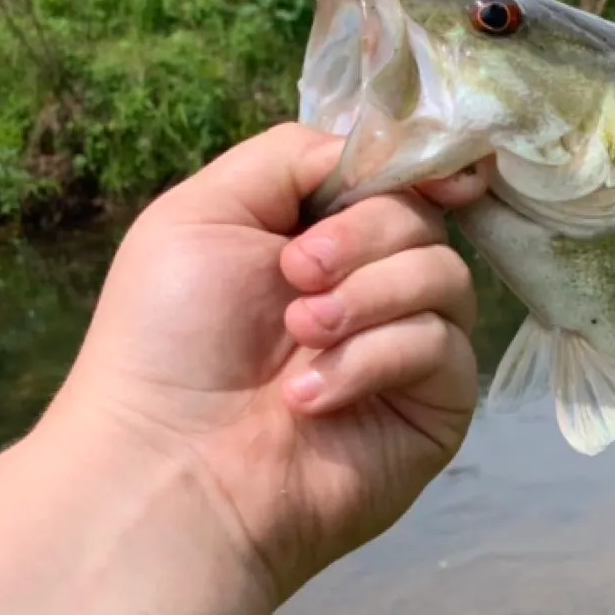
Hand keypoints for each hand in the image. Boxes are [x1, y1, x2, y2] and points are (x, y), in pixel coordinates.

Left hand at [42, 123, 489, 604]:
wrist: (170, 464)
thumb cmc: (169, 339)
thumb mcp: (204, 211)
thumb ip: (294, 156)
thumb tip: (383, 149)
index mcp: (320, 238)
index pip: (397, 181)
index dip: (419, 169)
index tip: (430, 175)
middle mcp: (371, 287)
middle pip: (422, 219)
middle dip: (359, 240)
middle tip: (293, 280)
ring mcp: (410, 349)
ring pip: (445, 277)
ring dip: (366, 299)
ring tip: (301, 339)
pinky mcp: (437, 405)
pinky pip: (441, 346)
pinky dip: (373, 359)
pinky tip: (310, 398)